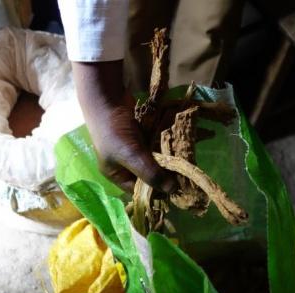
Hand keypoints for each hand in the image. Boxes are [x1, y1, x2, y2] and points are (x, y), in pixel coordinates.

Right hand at [72, 61, 175, 192]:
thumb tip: (172, 190)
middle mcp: (126, 165)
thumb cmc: (114, 131)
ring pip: (155, 161)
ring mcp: (135, 150)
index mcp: (117, 175)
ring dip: (169, 161)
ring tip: (186, 162)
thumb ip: (150, 173)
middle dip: (166, 175)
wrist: (108, 98)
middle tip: (185, 175)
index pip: (140, 191)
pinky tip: (180, 147)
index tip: (178, 190)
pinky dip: (167, 147)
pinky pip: (157, 147)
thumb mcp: (131, 155)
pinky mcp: (143, 137)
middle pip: (150, 176)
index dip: (157, 192)